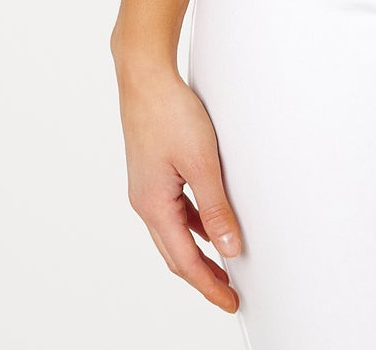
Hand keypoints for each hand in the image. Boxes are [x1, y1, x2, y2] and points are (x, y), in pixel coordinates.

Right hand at [114, 58, 242, 313]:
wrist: (145, 76)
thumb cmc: (169, 112)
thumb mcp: (202, 162)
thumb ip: (216, 208)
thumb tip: (229, 247)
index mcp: (153, 206)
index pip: (184, 261)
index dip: (208, 284)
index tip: (229, 300)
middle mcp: (145, 202)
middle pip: (175, 253)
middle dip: (203, 276)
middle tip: (229, 292)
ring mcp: (147, 187)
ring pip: (174, 232)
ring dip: (197, 251)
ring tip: (223, 264)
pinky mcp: (153, 172)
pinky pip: (174, 210)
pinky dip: (192, 224)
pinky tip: (209, 223)